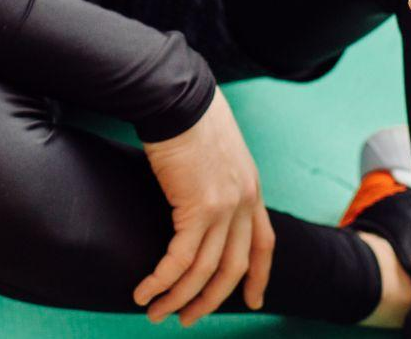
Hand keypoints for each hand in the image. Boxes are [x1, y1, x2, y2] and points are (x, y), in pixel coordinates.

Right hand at [133, 86, 274, 323]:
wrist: (177, 94)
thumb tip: (198, 185)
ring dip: (178, 297)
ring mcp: (224, 207)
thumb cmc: (188, 111)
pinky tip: (145, 290)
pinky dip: (162, 280)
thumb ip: (217, 172)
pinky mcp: (198, 208)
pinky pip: (180, 258)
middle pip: (233, 267)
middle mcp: (244, 202)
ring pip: (204, 270)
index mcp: (251, 187)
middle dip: (210, 299)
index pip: (264, 243)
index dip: (259, 275)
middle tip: (187, 318)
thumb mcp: (217, 146)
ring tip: (156, 312)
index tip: (253, 300)